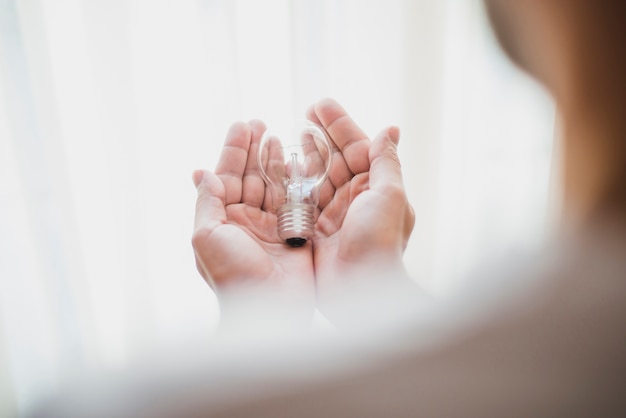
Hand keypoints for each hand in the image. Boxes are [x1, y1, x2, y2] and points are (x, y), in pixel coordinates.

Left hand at [192, 120, 314, 324]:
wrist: (269, 308)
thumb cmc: (233, 274)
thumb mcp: (207, 235)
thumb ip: (207, 201)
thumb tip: (201, 172)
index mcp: (222, 220)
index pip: (226, 176)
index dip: (233, 150)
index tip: (243, 125)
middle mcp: (245, 221)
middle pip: (249, 176)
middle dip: (254, 150)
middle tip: (261, 124)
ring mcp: (271, 227)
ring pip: (272, 185)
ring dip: (274, 161)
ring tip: (278, 137)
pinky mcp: (294, 234)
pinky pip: (295, 201)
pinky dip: (296, 181)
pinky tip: (298, 163)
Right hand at [308, 99, 415, 317]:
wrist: (361, 290)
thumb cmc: (379, 242)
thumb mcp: (390, 195)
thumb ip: (386, 161)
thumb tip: (390, 129)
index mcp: (376, 187)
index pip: (357, 146)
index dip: (339, 124)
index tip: (319, 105)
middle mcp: (356, 198)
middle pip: (335, 158)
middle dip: (320, 134)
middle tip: (303, 114)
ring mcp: (334, 214)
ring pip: (317, 176)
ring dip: (305, 154)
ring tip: (289, 133)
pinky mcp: (315, 230)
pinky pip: (301, 199)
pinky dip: (292, 182)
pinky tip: (281, 167)